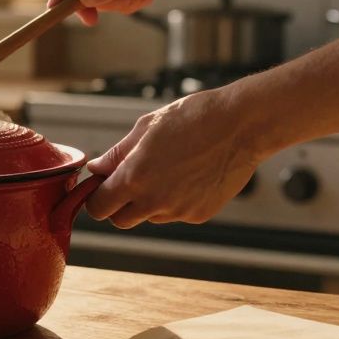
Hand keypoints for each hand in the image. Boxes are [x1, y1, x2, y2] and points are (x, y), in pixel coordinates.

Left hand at [84, 90, 261, 228]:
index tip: (102, 186)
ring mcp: (178, 211)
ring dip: (148, 202)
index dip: (96, 198)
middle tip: (129, 181)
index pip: (99, 207)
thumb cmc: (193, 118)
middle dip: (118, 205)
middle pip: (120, 220)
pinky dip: (174, 201)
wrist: (242, 125)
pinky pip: (175, 214)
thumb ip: (117, 154)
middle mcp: (154, 200)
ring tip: (167, 170)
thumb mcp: (147, 128)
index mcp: (134, 177)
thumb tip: (97, 169)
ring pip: (149, 217)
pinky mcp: (199, 215)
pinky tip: (188, 176)